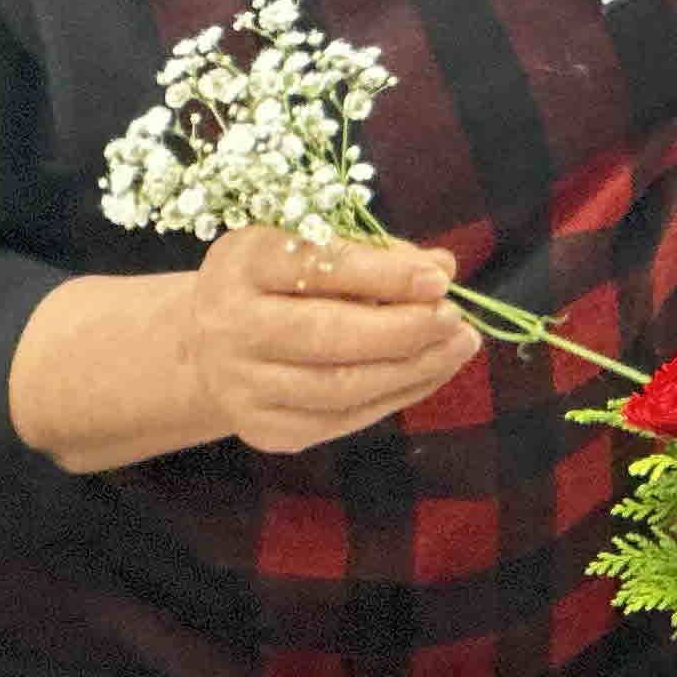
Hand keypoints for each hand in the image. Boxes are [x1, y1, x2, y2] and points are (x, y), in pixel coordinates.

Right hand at [180, 227, 479, 454]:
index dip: (383, 274)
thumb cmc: (286, 282)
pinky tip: (432, 371)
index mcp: (244, 262)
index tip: (439, 280)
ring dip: (413, 368)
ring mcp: (241, 383)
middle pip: (327, 335)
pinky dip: (397, 395)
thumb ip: (379, 254)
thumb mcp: (319, 248)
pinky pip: (342, 418)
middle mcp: (230, 325)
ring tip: (460, 345)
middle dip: (404, 329)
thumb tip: (440, 269)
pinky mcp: (263, 427)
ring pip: (340, 386)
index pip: (316, 267)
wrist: (216, 343)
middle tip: (456, 319)